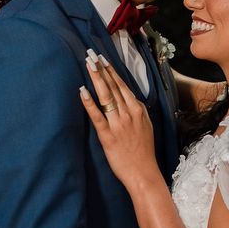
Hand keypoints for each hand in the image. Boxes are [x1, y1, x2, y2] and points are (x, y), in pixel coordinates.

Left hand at [79, 51, 158, 189]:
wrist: (144, 173)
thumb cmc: (144, 152)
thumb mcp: (146, 126)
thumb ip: (138, 112)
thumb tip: (130, 101)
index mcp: (138, 110)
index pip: (123, 86)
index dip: (112, 72)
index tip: (103, 59)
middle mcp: (129, 113)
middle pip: (114, 86)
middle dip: (102, 69)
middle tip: (92, 54)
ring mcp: (119, 123)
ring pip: (106, 96)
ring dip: (96, 78)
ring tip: (88, 65)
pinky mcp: (108, 135)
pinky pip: (97, 116)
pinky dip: (89, 103)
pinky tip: (82, 91)